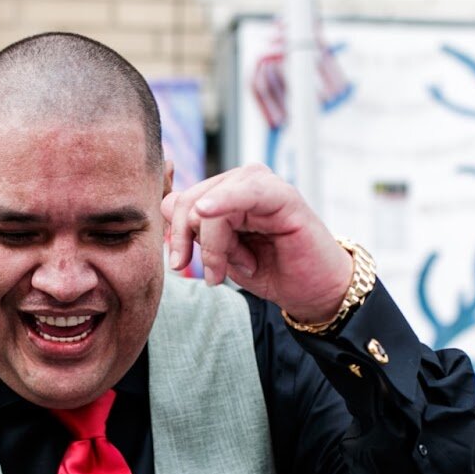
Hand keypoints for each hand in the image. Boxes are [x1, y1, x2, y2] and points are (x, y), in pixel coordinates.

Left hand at [162, 163, 351, 324]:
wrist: (311, 290)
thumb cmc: (269, 270)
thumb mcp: (221, 254)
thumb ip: (193, 229)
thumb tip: (164, 204)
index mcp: (223, 194)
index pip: (179, 201)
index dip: (173, 233)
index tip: (179, 264)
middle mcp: (241, 183)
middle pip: (189, 201)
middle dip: (193, 243)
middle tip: (215, 275)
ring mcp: (262, 185)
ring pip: (211, 205)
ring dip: (218, 246)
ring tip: (242, 267)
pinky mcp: (284, 195)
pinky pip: (246, 190)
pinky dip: (222, 200)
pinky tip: (206, 211)